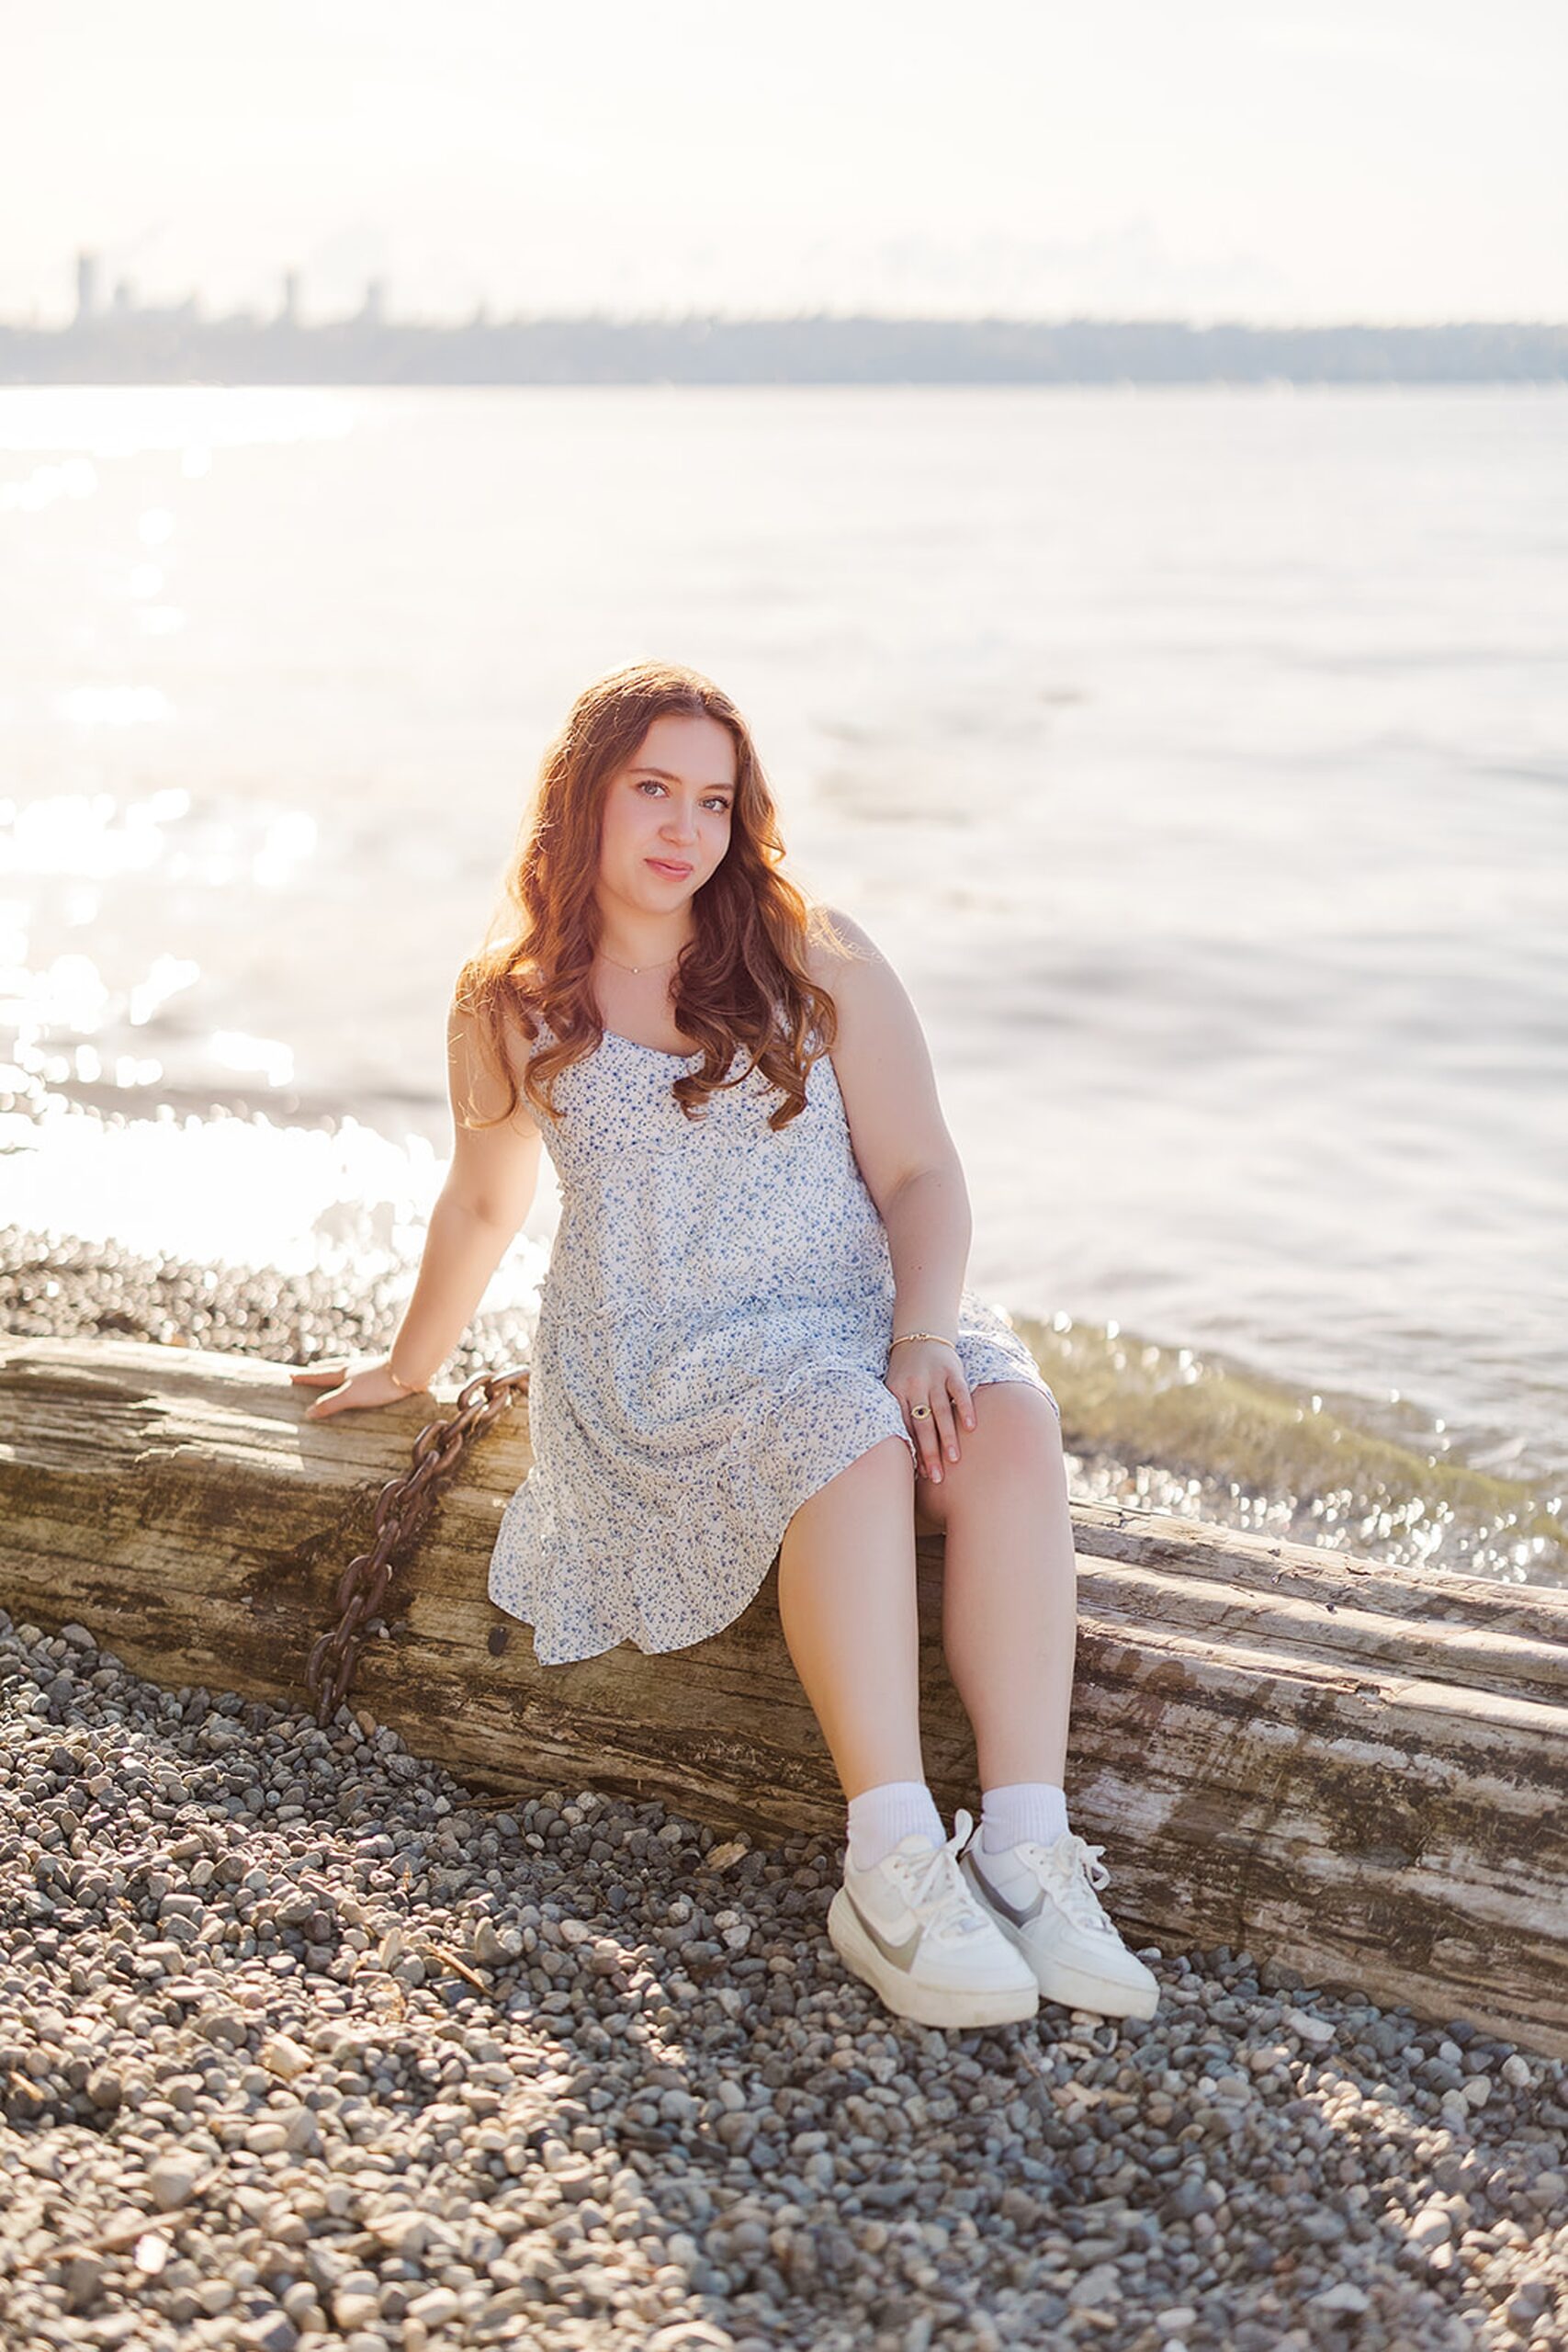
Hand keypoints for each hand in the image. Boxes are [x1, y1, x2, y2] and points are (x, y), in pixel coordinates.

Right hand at [289, 1358, 422, 1421]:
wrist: (409, 1371)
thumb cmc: (379, 1384)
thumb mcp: (350, 1396)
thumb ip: (330, 1404)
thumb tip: (308, 1413)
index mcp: (344, 1372)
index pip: (319, 1376)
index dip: (304, 1377)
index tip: (290, 1375)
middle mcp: (355, 1368)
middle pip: (333, 1367)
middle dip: (320, 1369)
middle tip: (310, 1368)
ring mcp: (369, 1368)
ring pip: (349, 1367)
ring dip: (338, 1368)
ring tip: (334, 1368)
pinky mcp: (384, 1372)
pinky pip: (363, 1371)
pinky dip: (356, 1373)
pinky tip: (365, 1375)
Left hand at [883, 1339, 973, 1483]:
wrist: (919, 1334)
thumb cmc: (906, 1371)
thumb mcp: (895, 1388)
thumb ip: (900, 1414)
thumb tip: (907, 1453)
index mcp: (897, 1393)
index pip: (906, 1428)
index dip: (914, 1451)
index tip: (922, 1474)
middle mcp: (914, 1386)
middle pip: (922, 1424)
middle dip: (929, 1452)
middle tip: (937, 1476)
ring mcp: (934, 1378)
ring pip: (940, 1411)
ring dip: (948, 1436)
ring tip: (954, 1459)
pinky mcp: (952, 1370)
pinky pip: (959, 1391)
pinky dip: (965, 1408)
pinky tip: (971, 1426)